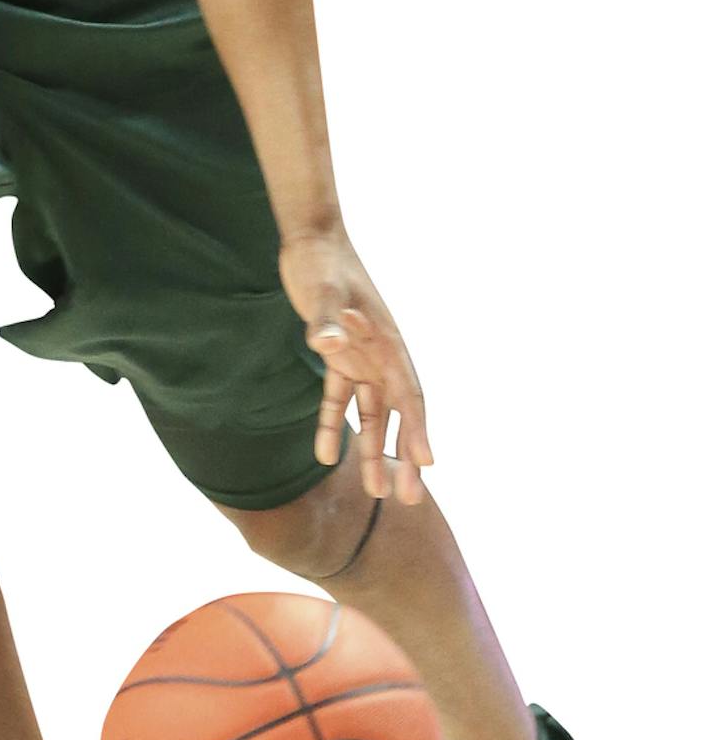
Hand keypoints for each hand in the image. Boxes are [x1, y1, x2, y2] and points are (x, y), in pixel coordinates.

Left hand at [278, 226, 433, 502]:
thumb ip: (327, 318)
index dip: (417, 430)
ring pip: (372, 414)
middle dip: (403, 456)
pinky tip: (324, 456)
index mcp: (388, 343)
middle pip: (397, 414)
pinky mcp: (337, 357)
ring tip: (375, 492)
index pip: (408, 395)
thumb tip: (328, 343)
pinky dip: (333, 425)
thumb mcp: (324, 290)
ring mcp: (361, 358)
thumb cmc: (323, 262)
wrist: (311, 240)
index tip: (427, 464)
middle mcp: (381, 356)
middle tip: (407, 499)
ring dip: (373, 450)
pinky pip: (339, 399)